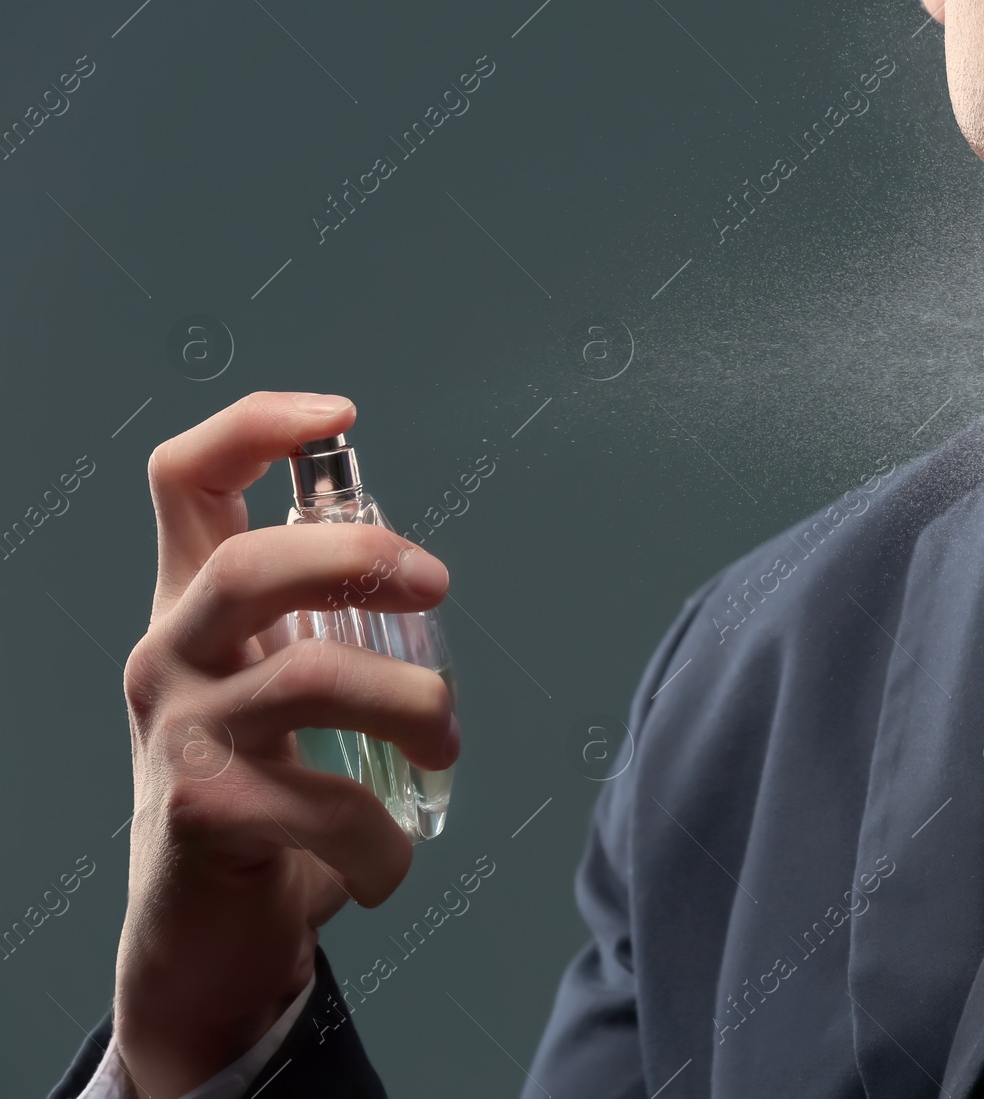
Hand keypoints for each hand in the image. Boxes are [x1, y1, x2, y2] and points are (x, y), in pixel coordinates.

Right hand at [112, 392, 458, 1096]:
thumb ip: (322, 629)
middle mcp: (168, 656)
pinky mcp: (202, 814)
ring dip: (416, 704)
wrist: (205, 938)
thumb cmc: (265, 802)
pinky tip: (389, 863)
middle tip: (438, 586)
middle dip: (363, 559)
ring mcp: (178, 734)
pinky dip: (388, 840)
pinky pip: (331, 803)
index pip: (183, 479)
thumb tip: (418, 580)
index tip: (342, 414)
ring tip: (446, 741)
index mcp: (190, 608)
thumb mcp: (280, 696)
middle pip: (249, 564)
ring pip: (313, 677)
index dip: (256, 425)